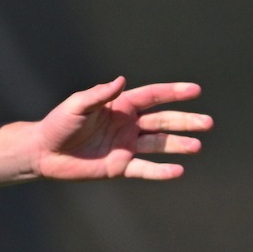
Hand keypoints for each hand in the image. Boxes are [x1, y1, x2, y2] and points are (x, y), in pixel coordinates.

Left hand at [30, 78, 211, 181]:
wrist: (44, 153)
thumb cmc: (58, 124)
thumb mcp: (77, 105)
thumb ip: (99, 94)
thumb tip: (121, 80)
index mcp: (120, 106)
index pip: (153, 96)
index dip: (174, 93)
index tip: (195, 91)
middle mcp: (128, 125)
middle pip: (163, 121)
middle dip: (186, 122)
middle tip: (208, 123)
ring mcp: (126, 146)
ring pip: (159, 145)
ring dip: (178, 145)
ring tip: (197, 146)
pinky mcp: (120, 167)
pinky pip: (145, 169)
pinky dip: (161, 171)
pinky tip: (178, 171)